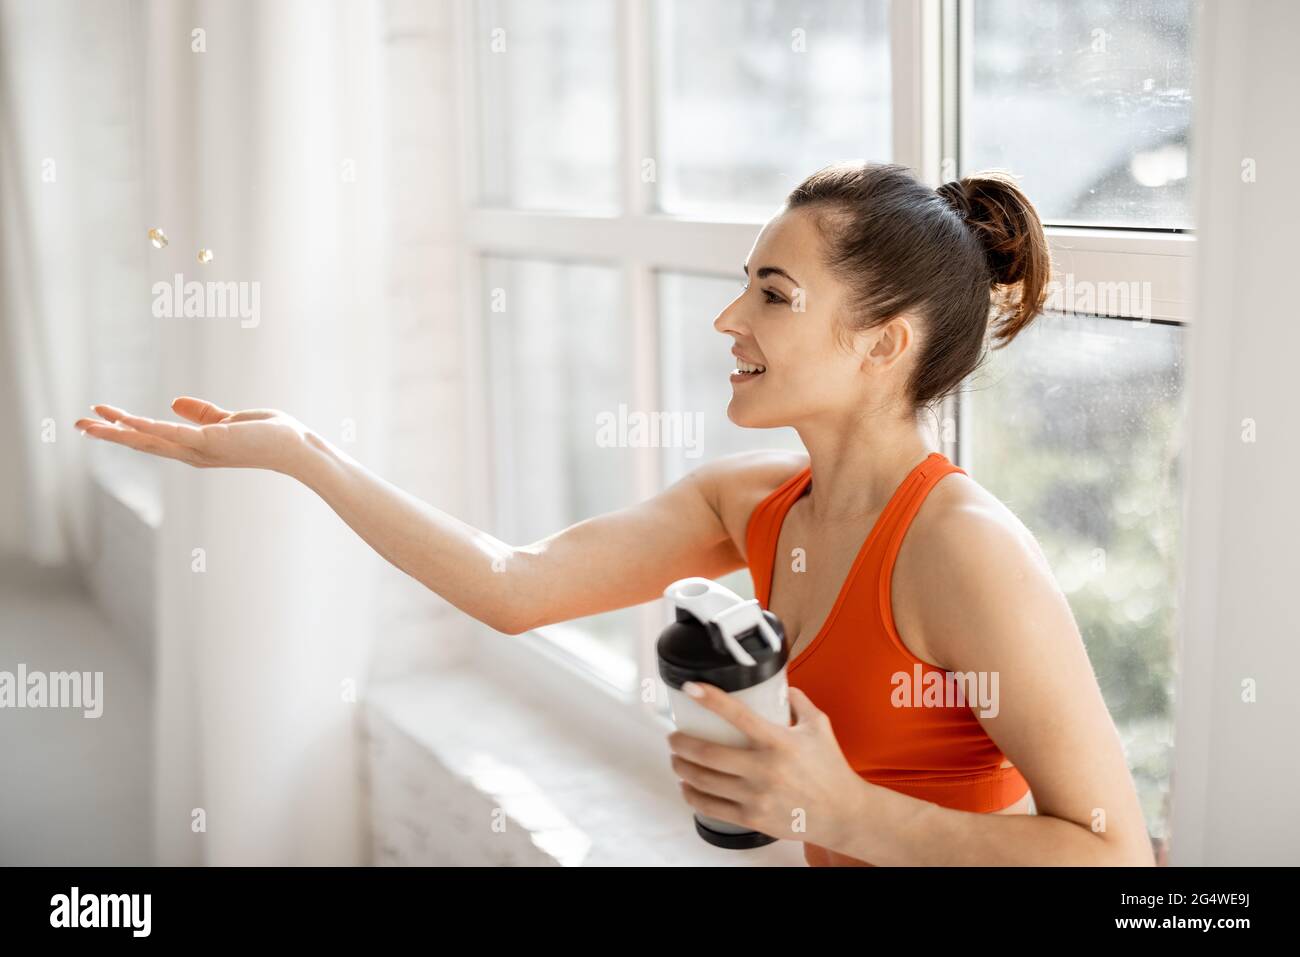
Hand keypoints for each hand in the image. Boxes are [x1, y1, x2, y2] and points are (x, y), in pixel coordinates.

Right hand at [75, 397, 314, 474]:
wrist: (295, 446)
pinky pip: (172, 434)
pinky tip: (125, 422)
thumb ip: (201, 414)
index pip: (152, 438)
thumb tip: (173, 402)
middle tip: (75, 424)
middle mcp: (192, 454)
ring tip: (87, 424)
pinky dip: (148, 428)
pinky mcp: (211, 442)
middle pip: (142, 443)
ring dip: (117, 432)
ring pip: (150, 440)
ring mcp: (200, 450)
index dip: (124, 428)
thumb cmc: (268, 435)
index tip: (98, 417)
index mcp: (194, 448)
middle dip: (108, 434)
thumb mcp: (227, 421)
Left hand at [667, 682, 868, 848]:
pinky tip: (687, 787)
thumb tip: (780, 684)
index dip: (710, 698)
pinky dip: (692, 795)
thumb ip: (799, 702)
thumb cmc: (831, 769)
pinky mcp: (752, 818)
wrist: (843, 814)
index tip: (691, 688)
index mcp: (778, 742)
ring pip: (704, 781)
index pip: (737, 715)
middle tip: (673, 736)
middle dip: (681, 743)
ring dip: (681, 768)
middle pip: (707, 753)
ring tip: (676, 759)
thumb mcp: (819, 727)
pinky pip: (711, 807)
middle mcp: (764, 769)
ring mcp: (756, 796)